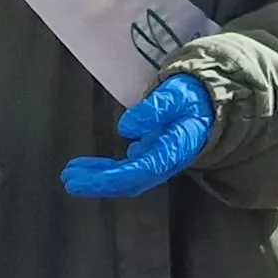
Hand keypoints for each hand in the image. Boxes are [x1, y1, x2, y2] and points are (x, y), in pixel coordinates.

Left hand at [60, 73, 216, 198]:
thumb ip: (155, 109)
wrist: (208, 104)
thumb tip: (126, 128)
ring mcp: (158, 162)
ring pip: (127, 178)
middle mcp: (165, 161)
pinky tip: (90, 168)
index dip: (111, 177)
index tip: (83, 177)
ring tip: (71, 173)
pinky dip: (106, 171)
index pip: (142, 169)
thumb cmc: (191, 97)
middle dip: (99, 182)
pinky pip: (127, 171)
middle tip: (68, 178)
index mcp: (174, 148)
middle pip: (131, 180)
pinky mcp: (152, 158)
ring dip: (99, 178)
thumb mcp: (176, 95)